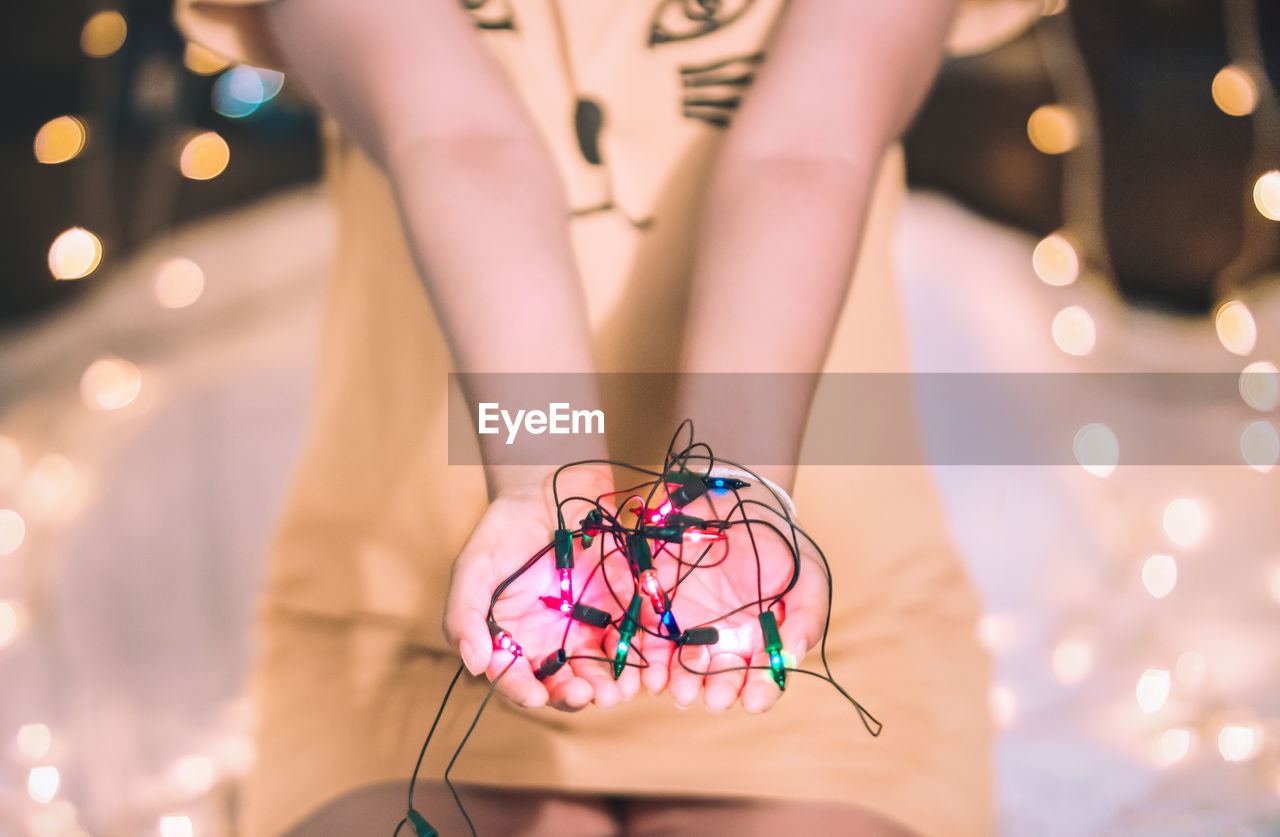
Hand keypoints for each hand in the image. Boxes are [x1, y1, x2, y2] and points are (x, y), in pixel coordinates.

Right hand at [442, 465, 642, 710]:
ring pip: (601, 669)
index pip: (515, 678)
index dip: (524, 691)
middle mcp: (551, 642)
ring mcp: (588, 626)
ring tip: (619, 689)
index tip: (536, 696)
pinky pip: (632, 636)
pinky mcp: (621, 607)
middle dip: (575, 695)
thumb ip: (464, 613)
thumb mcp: (474, 565)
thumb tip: (474, 664)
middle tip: (587, 694)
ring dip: (610, 684)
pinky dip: (639, 651)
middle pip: (562, 683)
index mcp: (512, 638)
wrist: (550, 484)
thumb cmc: (505, 527)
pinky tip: (643, 659)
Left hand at [637, 487, 829, 713]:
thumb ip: (806, 617)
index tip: (753, 699)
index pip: (761, 681)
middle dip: (717, 692)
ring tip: (682, 691)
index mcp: (762, 643)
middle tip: (714, 697)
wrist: (742, 502)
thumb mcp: (808, 576)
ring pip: (682, 670)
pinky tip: (653, 673)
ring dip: (682, 684)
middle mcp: (725, 644)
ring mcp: (691, 629)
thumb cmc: (782, 547)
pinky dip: (651, 661)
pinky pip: (651, 640)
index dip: (759, 692)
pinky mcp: (661, 609)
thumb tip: (791, 656)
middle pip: (720, 682)